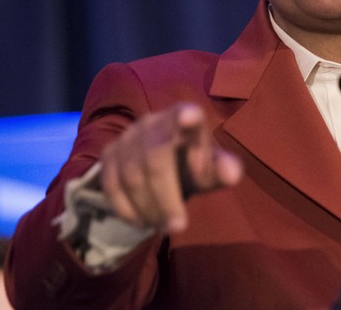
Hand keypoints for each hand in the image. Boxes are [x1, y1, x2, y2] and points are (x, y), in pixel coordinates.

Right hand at [99, 103, 242, 233]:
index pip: (187, 113)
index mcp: (185, 118)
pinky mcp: (108, 154)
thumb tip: (232, 174)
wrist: (162, 167)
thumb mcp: (212, 170)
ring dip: (148, 208)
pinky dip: (127, 210)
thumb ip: (224, 170)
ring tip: (164, 227)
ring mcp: (127, 136)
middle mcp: (152, 122)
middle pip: (155, 158)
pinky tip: (142, 222)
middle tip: (178, 227)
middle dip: (165, 197)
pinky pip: (112, 185)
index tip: (189, 117)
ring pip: (131, 176)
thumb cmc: (193, 164)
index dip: (187, 115)